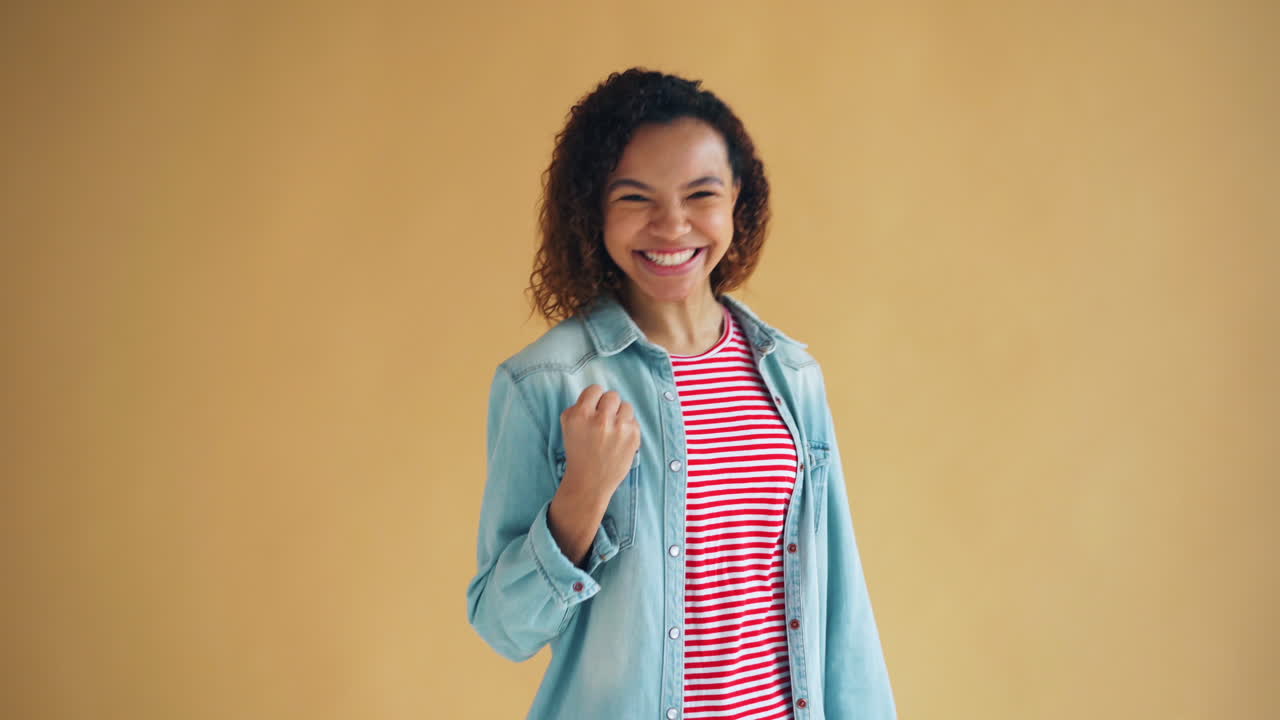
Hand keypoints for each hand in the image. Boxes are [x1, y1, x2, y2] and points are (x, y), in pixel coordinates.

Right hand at [547, 385, 640, 565]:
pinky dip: (628, 427)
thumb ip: (579, 407)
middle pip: (612, 396)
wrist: (590, 481)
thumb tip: (597, 395)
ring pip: (626, 406)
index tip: (594, 408)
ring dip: (620, 415)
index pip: (595, 389)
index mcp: (580, 415)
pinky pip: (634, 420)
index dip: (595, 398)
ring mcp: (619, 428)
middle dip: (608, 406)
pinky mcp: (633, 436)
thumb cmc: (579, 451)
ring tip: (613, 430)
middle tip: (604, 420)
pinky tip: (619, 439)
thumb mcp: (568, 426)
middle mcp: (600, 419)